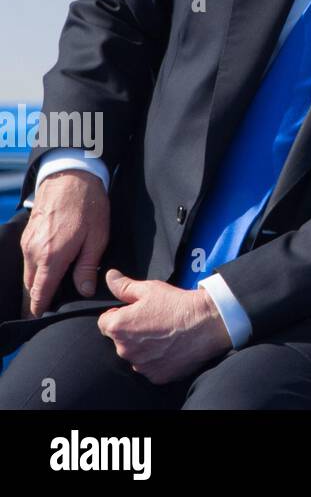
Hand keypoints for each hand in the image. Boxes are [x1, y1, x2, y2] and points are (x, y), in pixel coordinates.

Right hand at [21, 170, 109, 317]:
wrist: (70, 175)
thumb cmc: (88, 206)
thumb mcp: (97, 237)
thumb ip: (87, 267)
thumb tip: (84, 290)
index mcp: (51, 257)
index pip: (40, 294)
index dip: (40, 310)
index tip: (42, 321)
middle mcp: (33, 253)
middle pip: (31, 286)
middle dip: (39, 298)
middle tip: (53, 307)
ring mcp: (27, 244)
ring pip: (28, 273)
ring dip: (38, 282)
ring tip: (54, 289)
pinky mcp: (27, 235)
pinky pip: (28, 260)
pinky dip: (37, 268)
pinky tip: (51, 268)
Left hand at [97, 270, 231, 383]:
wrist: (206, 323)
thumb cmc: (177, 304)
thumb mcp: (150, 288)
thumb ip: (124, 285)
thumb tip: (109, 276)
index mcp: (118, 327)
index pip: (104, 322)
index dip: (120, 314)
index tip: (137, 311)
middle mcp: (124, 350)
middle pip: (120, 340)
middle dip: (131, 332)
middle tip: (155, 321)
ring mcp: (140, 365)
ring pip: (136, 355)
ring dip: (144, 348)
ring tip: (165, 335)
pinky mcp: (156, 376)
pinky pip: (151, 368)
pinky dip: (158, 360)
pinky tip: (172, 347)